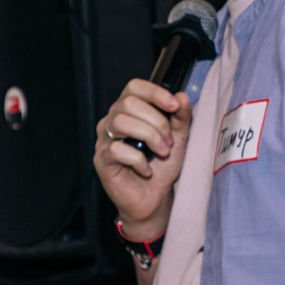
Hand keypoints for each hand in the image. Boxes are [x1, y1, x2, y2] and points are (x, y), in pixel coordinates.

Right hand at [92, 78, 191, 238]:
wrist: (155, 198)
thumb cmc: (162, 166)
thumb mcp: (178, 138)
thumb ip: (181, 117)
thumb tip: (182, 96)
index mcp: (129, 110)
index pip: (134, 87)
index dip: (155, 93)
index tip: (175, 105)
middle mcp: (113, 121)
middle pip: (128, 103)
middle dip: (156, 121)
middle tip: (169, 141)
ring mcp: (105, 140)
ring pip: (121, 122)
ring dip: (149, 137)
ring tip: (162, 153)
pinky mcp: (102, 160)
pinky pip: (118, 150)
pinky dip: (139, 160)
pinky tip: (147, 169)